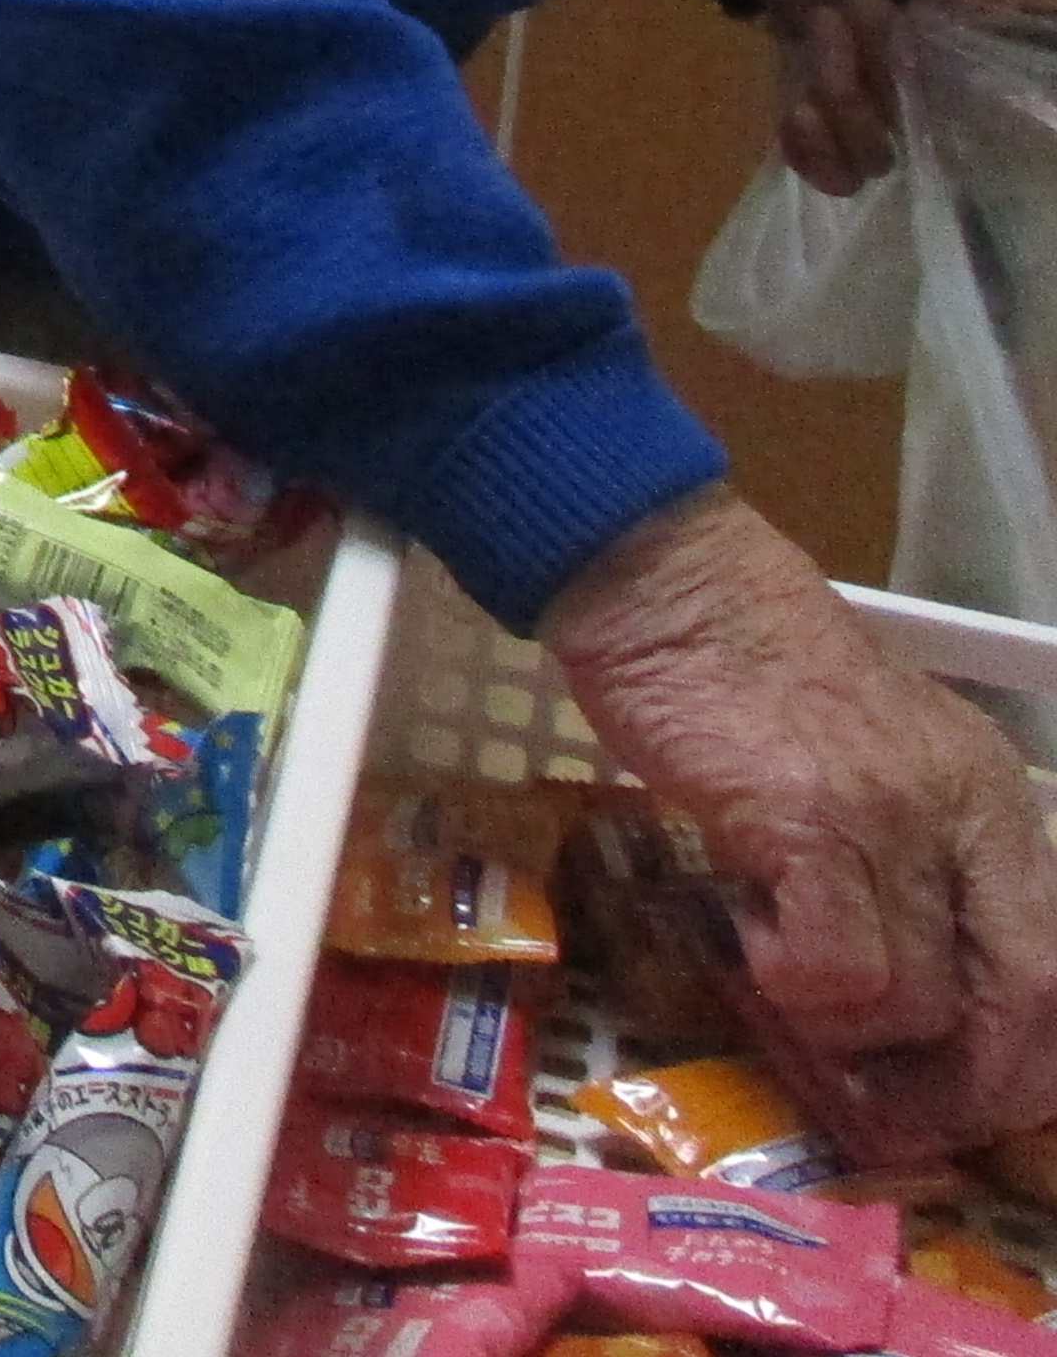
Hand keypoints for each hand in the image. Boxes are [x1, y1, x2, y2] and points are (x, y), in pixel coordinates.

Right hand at [543, 485, 1056, 1160]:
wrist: (665, 578)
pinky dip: (793, 987)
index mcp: (994, 798)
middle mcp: (968, 811)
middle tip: (888, 1108)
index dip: (1025, 1060)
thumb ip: (902, 852)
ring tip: (785, 988)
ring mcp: (893, 816)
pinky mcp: (808, 820)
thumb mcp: (867, 758)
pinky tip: (750, 943)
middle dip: (962, 1084)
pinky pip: (836, 968)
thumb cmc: (744, 667)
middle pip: (1022, 1000)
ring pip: (920, 999)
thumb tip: (899, 986)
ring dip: (848, 1029)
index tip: (962, 1101)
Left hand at [747, 0, 1043, 191]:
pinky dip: (813, 151)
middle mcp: (963, 90)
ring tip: (824, 21)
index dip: (1006, 126)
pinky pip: (833, 171)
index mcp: (1011, 46)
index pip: (1032, 121)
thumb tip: (968, 31)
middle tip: (865, 2)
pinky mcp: (834, 109)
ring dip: (844, 96)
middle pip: (945, 140)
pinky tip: (799, 110)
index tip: (955, 83)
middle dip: (891, 76)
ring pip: (883, 155)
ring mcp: (897, 103)